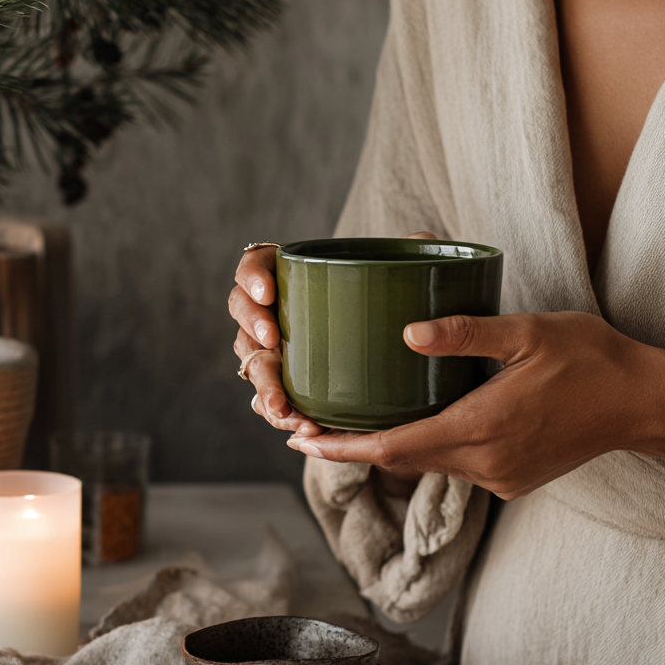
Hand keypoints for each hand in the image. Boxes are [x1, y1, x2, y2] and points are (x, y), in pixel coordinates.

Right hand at [229, 233, 439, 442]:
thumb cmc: (400, 307)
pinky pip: (274, 403)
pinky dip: (285, 415)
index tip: (269, 293)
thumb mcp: (408, 278)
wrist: (408, 363)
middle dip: (251, 327)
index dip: (252, 276)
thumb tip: (420, 239)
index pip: (256, 264)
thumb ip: (413, 255)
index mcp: (293, 276)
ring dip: (264, 385)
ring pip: (254, 363)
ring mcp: (280, 353)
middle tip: (272, 341)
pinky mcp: (291, 388)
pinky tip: (306, 425)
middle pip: (244, 313)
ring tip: (284, 405)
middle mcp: (278, 313)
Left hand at [286, 311, 660, 498]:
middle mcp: (486, 461)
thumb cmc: (591, 359)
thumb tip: (407, 333)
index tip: (300, 438)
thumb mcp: (528, 332)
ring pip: (429, 463)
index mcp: (483, 426)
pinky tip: (417, 423)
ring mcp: (500, 475)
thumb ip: (465, 334)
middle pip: (402, 459)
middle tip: (309, 424)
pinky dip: (428, 447)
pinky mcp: (513, 478)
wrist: (643, 404)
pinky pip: (456, 464)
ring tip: (353, 423)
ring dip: (390, 447)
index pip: (393, 446)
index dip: (341, 446)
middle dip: (354, 446)